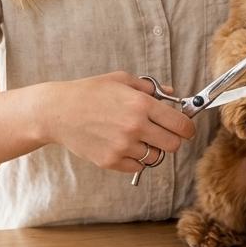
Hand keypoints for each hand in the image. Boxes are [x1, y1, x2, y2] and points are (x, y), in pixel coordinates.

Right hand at [40, 73, 195, 173]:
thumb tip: (173, 94)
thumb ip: (150, 88)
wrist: (57, 112)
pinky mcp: (111, 161)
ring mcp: (123, 146)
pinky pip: (137, 166)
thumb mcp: (121, 80)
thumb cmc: (89, 92)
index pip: (181, 124)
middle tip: (163, 133)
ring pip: (156, 157)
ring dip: (152, 149)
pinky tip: (123, 145)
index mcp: (141, 104)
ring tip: (137, 137)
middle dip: (172, 139)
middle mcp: (135, 127)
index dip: (188, 128)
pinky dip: (135, 159)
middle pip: (173, 145)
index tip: (186, 129)